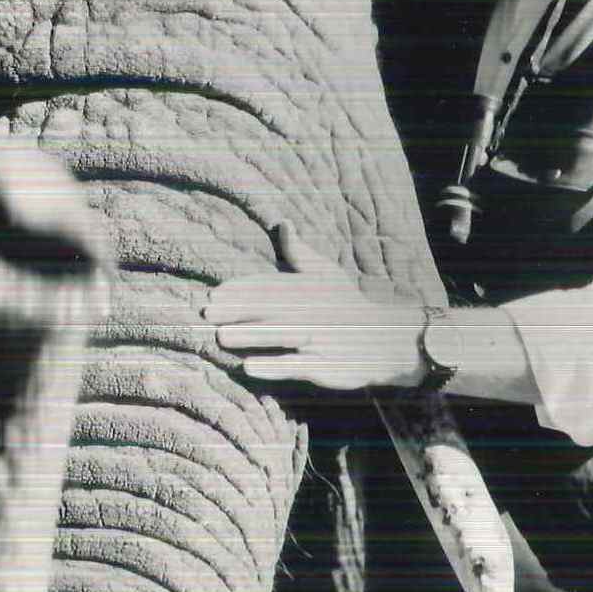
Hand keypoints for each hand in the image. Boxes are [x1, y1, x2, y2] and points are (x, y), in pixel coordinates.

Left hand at [203, 222, 425, 390]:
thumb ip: (300, 253)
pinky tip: (249, 368)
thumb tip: (284, 223)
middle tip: (206, 314)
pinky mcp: (324, 365)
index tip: (214, 294)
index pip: (271, 286)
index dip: (242, 289)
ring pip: (280, 336)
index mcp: (310, 290)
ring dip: (250, 336)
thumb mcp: (328, 274)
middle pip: (270, 310)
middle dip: (238, 311)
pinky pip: (297, 366)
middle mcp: (312, 312)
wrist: (385, 339)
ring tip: (221, 338)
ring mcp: (318, 339)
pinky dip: (274, 366)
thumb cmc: (347, 304)